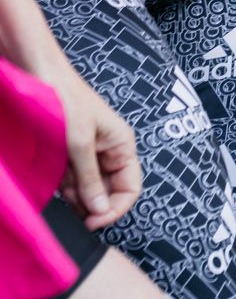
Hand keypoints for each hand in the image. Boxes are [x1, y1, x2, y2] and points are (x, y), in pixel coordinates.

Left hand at [45, 60, 141, 228]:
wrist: (41, 76)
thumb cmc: (66, 101)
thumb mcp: (79, 144)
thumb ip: (90, 179)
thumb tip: (100, 211)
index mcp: (122, 145)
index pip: (130, 188)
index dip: (114, 208)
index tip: (92, 222)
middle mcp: (110, 151)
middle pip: (110, 192)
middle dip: (91, 202)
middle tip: (71, 204)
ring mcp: (91, 153)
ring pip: (89, 189)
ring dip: (75, 194)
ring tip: (61, 185)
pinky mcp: (73, 154)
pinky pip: (74, 180)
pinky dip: (65, 185)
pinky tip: (56, 178)